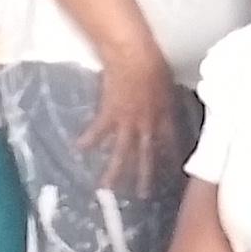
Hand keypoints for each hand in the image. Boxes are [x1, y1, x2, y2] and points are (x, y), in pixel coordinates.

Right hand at [80, 50, 178, 197]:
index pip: (169, 142)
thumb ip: (166, 98)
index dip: (170, 158)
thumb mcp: (167, 83)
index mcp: (163, 115)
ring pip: (122, 152)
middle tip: (142, 195)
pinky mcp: (108, 114)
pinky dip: (88, 140)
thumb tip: (167, 103)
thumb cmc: (153, 63)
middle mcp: (146, 124)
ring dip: (114, 171)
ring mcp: (127, 121)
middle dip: (144, 176)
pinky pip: (97, 131)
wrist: (133, 56)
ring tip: (106, 187)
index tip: (173, 173)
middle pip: (146, 155)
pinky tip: (78, 149)